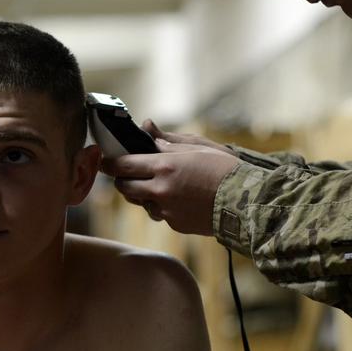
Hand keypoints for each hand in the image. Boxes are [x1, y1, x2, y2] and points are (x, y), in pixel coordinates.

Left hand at [101, 123, 240, 235]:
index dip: (109, 163)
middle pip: (124, 187)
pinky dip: (163, 206)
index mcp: (164, 167)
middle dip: (122, 180)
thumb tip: (146, 126)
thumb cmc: (226, 168)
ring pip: (141, 202)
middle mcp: (160, 190)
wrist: (247, 202)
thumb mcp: (198, 146)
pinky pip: (160, 214)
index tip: (103, 161)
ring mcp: (167, 210)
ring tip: (159, 184)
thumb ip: (167, 138)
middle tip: (128, 173)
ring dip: (143, 194)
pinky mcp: (175, 224)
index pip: (123, 165)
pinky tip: (179, 198)